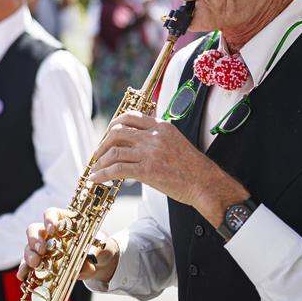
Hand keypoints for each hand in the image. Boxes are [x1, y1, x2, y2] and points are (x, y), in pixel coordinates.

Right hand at [16, 207, 119, 283]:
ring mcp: (44, 247)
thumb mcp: (100, 246)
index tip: (52, 229)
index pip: (51, 214)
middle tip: (41, 250)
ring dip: (29, 255)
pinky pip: (29, 264)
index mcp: (64, 220)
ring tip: (34, 264)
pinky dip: (25, 270)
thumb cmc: (98, 246)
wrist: (98, 262)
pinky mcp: (42, 262)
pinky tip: (23, 276)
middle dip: (35, 239)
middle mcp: (50, 232)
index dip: (49, 219)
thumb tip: (88, 261)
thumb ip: (94, 251)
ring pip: (29, 247)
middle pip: (35, 230)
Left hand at [89, 110, 248, 227]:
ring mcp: (150, 152)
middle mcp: (154, 136)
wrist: (205, 183)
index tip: (107, 136)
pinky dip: (103, 174)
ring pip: (114, 151)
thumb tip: (134, 143)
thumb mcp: (175, 142)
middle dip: (103, 143)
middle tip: (98, 154)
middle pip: (117, 132)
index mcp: (161, 126)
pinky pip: (117, 169)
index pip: (130, 116)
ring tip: (96, 169)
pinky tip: (97, 179)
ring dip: (101, 160)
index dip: (113, 125)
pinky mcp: (148, 170)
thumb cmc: (191, 167)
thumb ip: (156, 137)